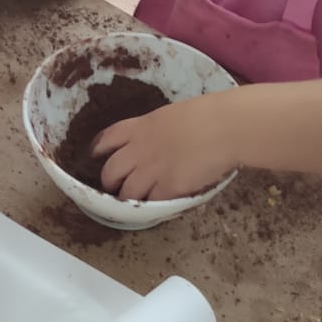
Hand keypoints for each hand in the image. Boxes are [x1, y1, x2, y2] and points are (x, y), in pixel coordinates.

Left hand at [94, 91, 238, 200]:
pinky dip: (153, 206)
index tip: (95, 156)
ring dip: (129, 199)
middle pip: (110, 171)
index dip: (98, 150)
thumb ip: (157, 129)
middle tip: (117, 186)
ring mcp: (152, 170)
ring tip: (136, 201)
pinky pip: (151, 202)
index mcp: (140, 127)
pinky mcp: (168, 187)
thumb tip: (157, 140)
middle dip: (110, 181)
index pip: (106, 139)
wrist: (226, 127)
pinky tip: (159, 205)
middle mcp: (139, 149)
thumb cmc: (207, 115)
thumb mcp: (171, 115)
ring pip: (127, 192)